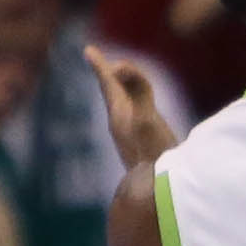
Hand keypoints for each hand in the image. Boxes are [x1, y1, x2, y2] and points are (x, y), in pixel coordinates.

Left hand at [94, 53, 181, 174]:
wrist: (157, 194)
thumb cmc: (154, 154)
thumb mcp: (146, 116)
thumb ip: (136, 89)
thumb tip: (117, 65)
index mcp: (119, 115)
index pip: (108, 84)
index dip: (100, 66)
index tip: (88, 50)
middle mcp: (121, 125)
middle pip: (112, 94)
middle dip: (107, 77)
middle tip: (99, 62)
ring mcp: (130, 137)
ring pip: (121, 107)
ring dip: (119, 91)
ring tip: (116, 83)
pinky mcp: (140, 147)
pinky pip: (132, 119)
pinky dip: (133, 107)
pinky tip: (138, 114)